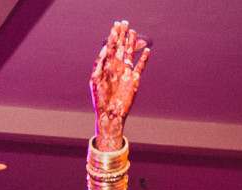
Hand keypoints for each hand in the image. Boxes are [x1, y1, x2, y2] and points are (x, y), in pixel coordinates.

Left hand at [90, 21, 149, 149]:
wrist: (110, 113)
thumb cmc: (100, 99)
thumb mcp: (95, 79)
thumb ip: (99, 63)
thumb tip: (105, 48)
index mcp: (106, 67)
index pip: (110, 47)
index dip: (113, 36)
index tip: (116, 25)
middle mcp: (116, 68)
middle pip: (120, 47)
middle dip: (122, 35)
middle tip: (124, 23)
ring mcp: (126, 73)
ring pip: (129, 54)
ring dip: (131, 43)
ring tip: (132, 32)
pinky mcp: (134, 80)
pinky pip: (140, 67)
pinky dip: (143, 59)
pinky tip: (146, 50)